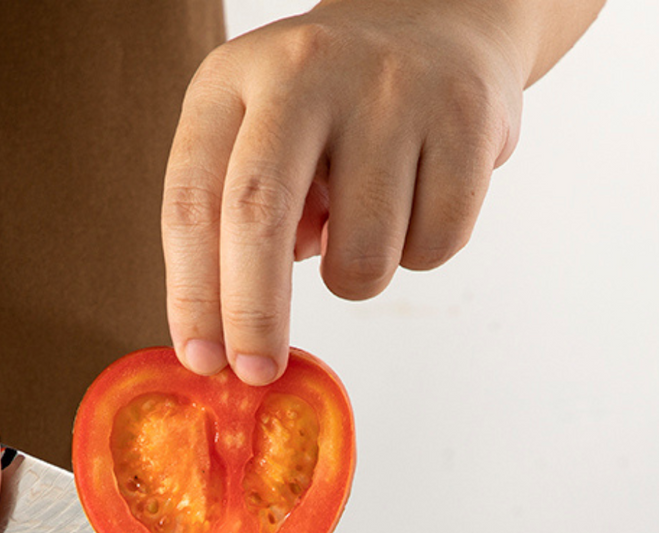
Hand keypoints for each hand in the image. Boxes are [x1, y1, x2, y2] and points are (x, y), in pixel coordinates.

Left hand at [162, 0, 537, 385]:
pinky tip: (418, 202)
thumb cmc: (334, 110)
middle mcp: (305, 71)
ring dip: (359, 278)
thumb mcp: (262, 139)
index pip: (194, 201)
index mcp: (234, 80)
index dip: (194, 294)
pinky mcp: (464, 115)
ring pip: (361, 254)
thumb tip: (234, 342)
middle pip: (259, 215)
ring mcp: (389, 88)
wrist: (441, 19)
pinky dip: (423, 252)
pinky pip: (436, 244)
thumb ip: (239, 223)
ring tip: (365, 228)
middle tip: (258, 371)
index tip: (203, 360)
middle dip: (254, 314)